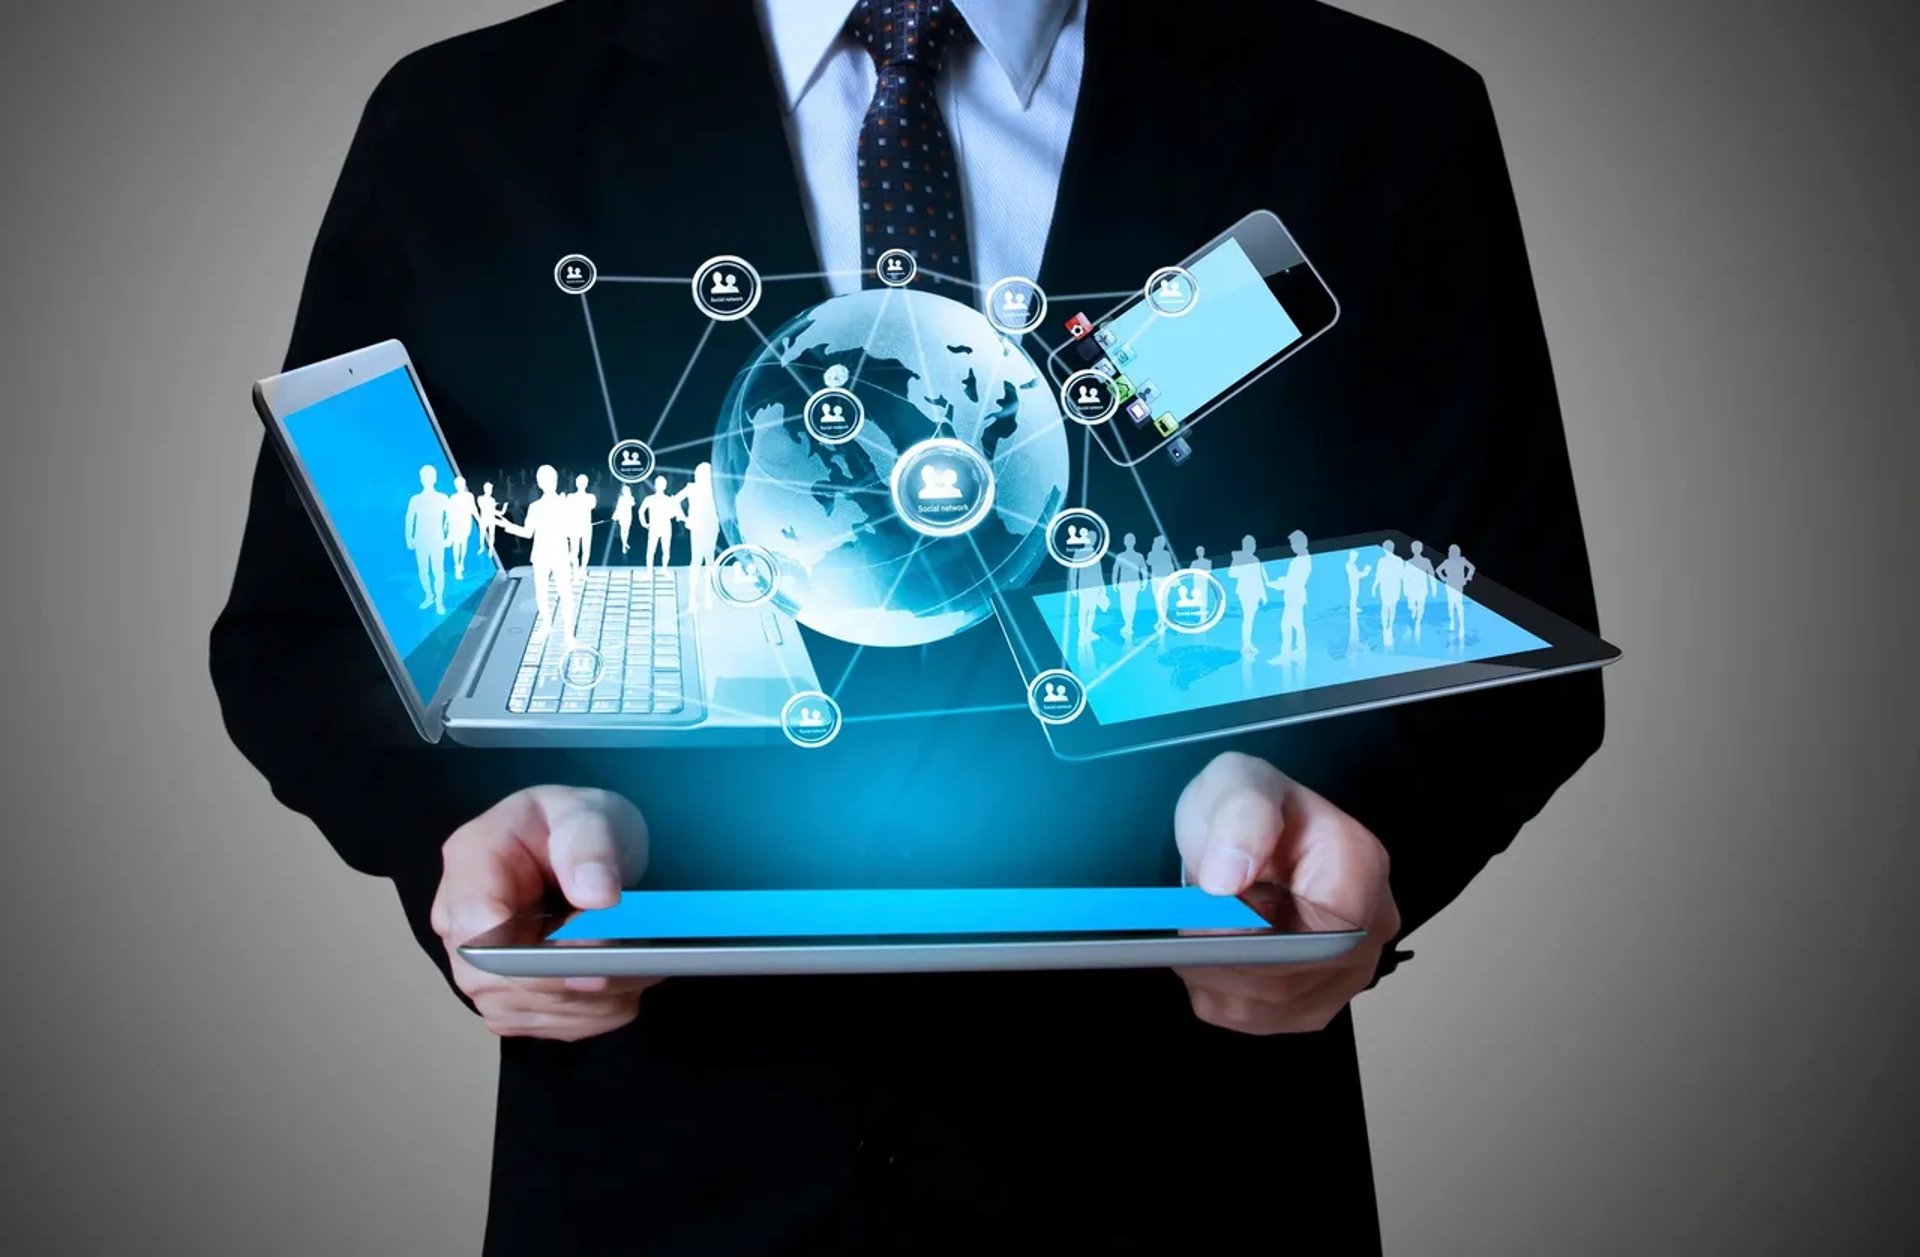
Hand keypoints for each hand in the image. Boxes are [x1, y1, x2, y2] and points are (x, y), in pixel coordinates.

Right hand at [430, 786, 659, 1040]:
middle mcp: (461, 919)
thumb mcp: (589, 812)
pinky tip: (627, 985)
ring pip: (526, 1010)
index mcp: (471, 860)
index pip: (477, 925)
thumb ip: (590, 844)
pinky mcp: (508, 997)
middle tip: (637, 967)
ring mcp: (479, 964)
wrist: (583, 850)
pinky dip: (594, 1013)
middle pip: (496, 981)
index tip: (596, 956)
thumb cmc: (577, 825)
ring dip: (592, 1001)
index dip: (531, 954)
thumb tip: (598, 896)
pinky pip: (546, 1025)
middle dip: (572, 984)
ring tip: (644, 970)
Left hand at [1173, 752, 1399, 1034]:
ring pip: (1268, 1003)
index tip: (1210, 912)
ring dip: (1213, 972)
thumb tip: (1228, 878)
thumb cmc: (1246, 810)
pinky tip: (1209, 953)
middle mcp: (1367, 928)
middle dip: (1226, 954)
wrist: (1240, 837)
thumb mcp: (1236, 784)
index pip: (1330, 929)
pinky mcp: (1311, 1004)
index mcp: (1359, 865)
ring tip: (1197, 929)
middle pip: (1294, 975)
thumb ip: (1240, 816)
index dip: (1258, 931)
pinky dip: (1215, 988)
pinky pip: (1253, 1017)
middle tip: (1189, 921)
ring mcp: (1344, 974)